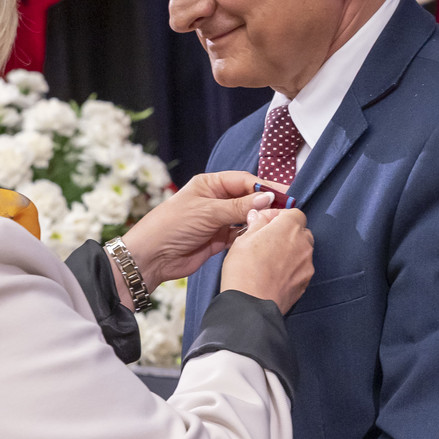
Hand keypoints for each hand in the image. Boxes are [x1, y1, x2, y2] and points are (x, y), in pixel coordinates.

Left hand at [122, 171, 275, 288]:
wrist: (152, 257)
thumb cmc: (172, 225)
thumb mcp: (207, 212)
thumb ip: (238, 206)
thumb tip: (268, 197)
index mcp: (210, 185)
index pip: (244, 181)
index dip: (264, 187)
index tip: (285, 195)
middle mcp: (215, 200)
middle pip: (247, 198)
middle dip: (266, 204)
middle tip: (287, 210)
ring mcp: (217, 220)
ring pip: (246, 217)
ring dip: (259, 220)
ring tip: (278, 224)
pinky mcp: (218, 240)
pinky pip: (241, 235)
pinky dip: (251, 236)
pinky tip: (262, 237)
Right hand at [220, 207, 313, 312]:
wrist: (251, 306)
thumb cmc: (244, 271)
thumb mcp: (243, 240)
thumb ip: (256, 224)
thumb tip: (259, 217)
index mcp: (289, 228)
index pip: (294, 213)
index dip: (279, 216)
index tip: (265, 222)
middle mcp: (303, 244)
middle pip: (300, 231)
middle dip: (286, 233)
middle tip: (266, 240)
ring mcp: (307, 265)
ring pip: (301, 251)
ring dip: (289, 251)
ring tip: (269, 260)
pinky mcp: (305, 282)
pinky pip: (300, 268)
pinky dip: (291, 268)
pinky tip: (274, 274)